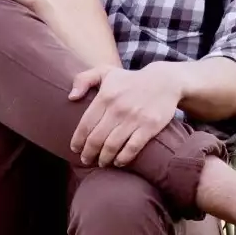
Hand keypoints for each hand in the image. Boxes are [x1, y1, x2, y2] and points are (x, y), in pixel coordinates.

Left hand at [68, 63, 184, 166]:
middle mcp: (118, 108)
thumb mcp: (105, 72)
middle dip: (88, 153)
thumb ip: (83, 79)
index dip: (78, 140)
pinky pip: (132, 147)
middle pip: (97, 139)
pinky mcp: (149, 126)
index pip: (86, 124)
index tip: (75, 149)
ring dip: (104, 158)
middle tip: (86, 160)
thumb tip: (71, 98)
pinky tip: (118, 162)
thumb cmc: (130, 80)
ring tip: (101, 163)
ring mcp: (134, 118)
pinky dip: (123, 158)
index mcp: (105, 97)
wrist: (164, 81)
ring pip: (112, 145)